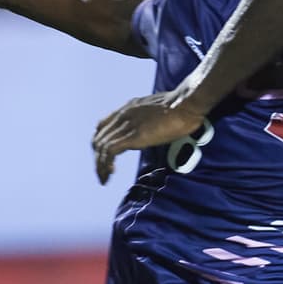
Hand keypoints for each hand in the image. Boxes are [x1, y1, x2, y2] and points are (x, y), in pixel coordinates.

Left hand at [92, 91, 206, 183]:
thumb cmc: (181, 106)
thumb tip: (153, 127)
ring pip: (101, 147)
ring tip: (104, 178)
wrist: (185, 104)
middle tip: (103, 173)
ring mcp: (126, 125)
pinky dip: (106, 164)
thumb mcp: (159, 109)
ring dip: (100, 165)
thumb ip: (149, 118)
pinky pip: (109, 152)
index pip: (102, 126)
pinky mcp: (132, 136)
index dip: (100, 143)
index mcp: (128, 108)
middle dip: (98, 158)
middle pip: (99, 139)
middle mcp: (123, 115)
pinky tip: (111, 173)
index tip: (104, 156)